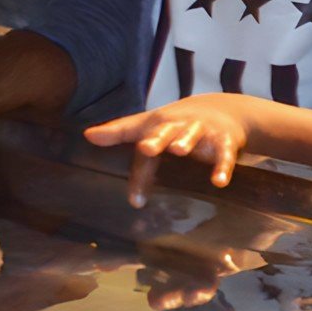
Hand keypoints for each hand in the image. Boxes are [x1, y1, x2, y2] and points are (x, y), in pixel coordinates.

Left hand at [83, 99, 262, 204]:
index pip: (143, 145)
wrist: (223, 110)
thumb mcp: (149, 124)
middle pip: (165, 131)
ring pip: (192, 135)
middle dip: (156, 138)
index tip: (134, 200)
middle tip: (145, 148)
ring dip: (185, 140)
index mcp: (158, 125)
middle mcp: (178, 126)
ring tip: (179, 149)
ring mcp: (202, 131)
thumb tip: (87, 135)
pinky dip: (222, 167)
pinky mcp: (224, 140)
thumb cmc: (178, 123)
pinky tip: (219, 182)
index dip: (137, 172)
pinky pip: (224, 154)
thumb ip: (120, 131)